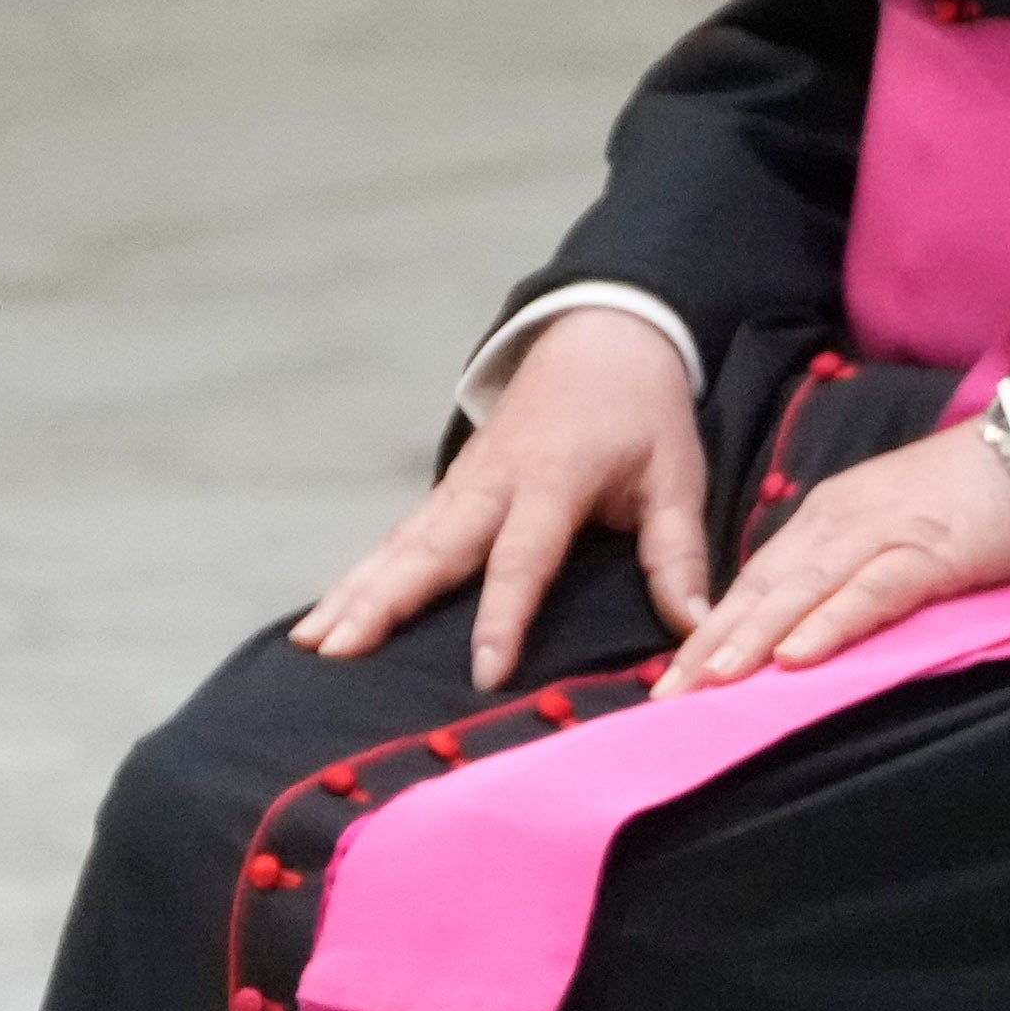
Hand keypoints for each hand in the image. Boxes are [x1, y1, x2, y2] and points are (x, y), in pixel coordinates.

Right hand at [299, 308, 713, 686]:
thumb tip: (697, 627)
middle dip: (384, 601)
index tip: (484, 672)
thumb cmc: (643, 414)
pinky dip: (360, 576)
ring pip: (401, 544)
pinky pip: (398, 538)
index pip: (523, 558)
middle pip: (432, 549)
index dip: (504, 616)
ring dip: (354, 592)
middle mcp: (493, 483)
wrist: (602, 338)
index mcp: (553, 480)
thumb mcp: (677, 475)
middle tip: (338, 651)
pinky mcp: (449, 490)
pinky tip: (325, 617)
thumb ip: (679, 554)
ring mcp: (463, 484)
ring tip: (312, 643)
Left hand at [653, 424, 1009, 695]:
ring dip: (753, 638)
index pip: (757, 579)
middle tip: (665, 694)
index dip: (712, 629)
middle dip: (711, 643)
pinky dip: (829, 624)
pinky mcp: (929, 551)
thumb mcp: (890, 524)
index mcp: (828, 515)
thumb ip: (846, 565)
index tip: (672, 676)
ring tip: (710, 683)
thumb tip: (801, 625)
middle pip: (764, 588)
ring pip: (803, 591)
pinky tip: (795, 658)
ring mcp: (883, 533)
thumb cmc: (970, 495)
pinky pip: (870, 592)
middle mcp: (841, 521)